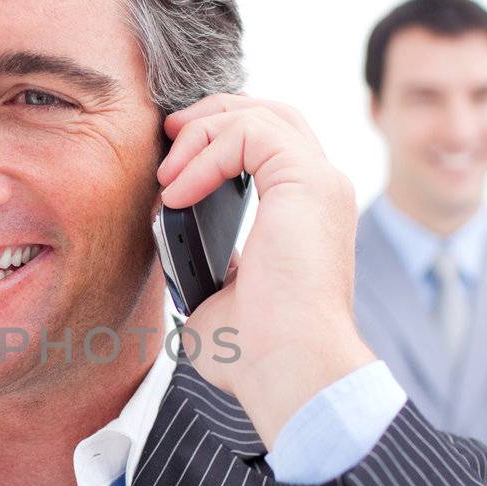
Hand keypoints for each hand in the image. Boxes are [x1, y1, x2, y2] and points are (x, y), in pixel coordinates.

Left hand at [158, 95, 375, 446]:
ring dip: (203, 132)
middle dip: (212, 116)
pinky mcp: (307, 183)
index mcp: (303, 214)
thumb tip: (173, 250)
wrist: (288, 372)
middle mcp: (319, 192)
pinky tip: (178, 192)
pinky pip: (250, 133)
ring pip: (261, 113)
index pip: (269, 144)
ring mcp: (319, 184)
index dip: (218, 138)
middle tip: (168, 138)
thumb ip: (204, 263)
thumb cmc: (256, 353)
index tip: (172, 167)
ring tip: (166, 174)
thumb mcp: (216, 295)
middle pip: (270, 113)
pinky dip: (206, 152)